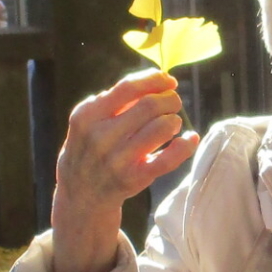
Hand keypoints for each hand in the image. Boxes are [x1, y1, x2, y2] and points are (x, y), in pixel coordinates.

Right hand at [50, 71, 195, 271]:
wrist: (80, 192)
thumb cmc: (92, 145)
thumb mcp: (89, 119)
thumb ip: (116, 99)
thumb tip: (158, 81)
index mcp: (88, 115)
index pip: (128, 87)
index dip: (154, 79)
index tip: (168, 80)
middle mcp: (101, 137)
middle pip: (149, 105)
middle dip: (169, 99)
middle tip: (173, 102)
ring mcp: (117, 160)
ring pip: (162, 128)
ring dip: (175, 120)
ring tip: (173, 122)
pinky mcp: (135, 179)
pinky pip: (169, 159)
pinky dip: (186, 146)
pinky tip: (190, 139)